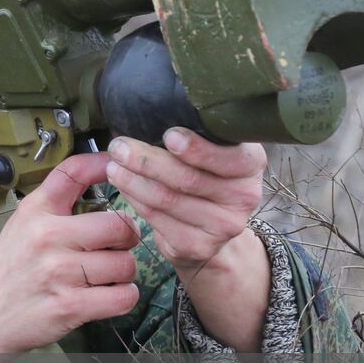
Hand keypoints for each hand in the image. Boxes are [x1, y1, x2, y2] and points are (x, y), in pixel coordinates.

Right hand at [0, 152, 140, 362]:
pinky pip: (123, 297)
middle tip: (119, 245)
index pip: (73, 172)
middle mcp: (47, 237)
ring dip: (124, 272)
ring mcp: (59, 273)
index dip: (103, 164)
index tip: (118, 167)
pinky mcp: (70, 307)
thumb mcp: (22, 225)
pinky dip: (123, 297)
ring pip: (126, 264)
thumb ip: (57, 201)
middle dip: (127, 237)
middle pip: (118, 225)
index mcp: (35, 212)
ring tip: (107, 275)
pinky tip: (109, 295)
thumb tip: (101, 169)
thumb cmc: (9, 271)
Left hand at [103, 128, 264, 271]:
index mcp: (251, 164)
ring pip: (169, 200)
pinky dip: (135, 200)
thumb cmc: (205, 174)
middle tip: (119, 147)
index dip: (198, 149)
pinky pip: (158, 220)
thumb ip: (195, 135)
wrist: (213, 228)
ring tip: (113, 165)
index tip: (169, 135)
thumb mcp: (211, 150)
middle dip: (148, 161)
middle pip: (189, 178)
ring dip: (134, 180)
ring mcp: (224, 226)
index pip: (229, 157)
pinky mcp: (199, 246)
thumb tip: (147, 116)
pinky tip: (123, 187)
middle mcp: (245, 196)